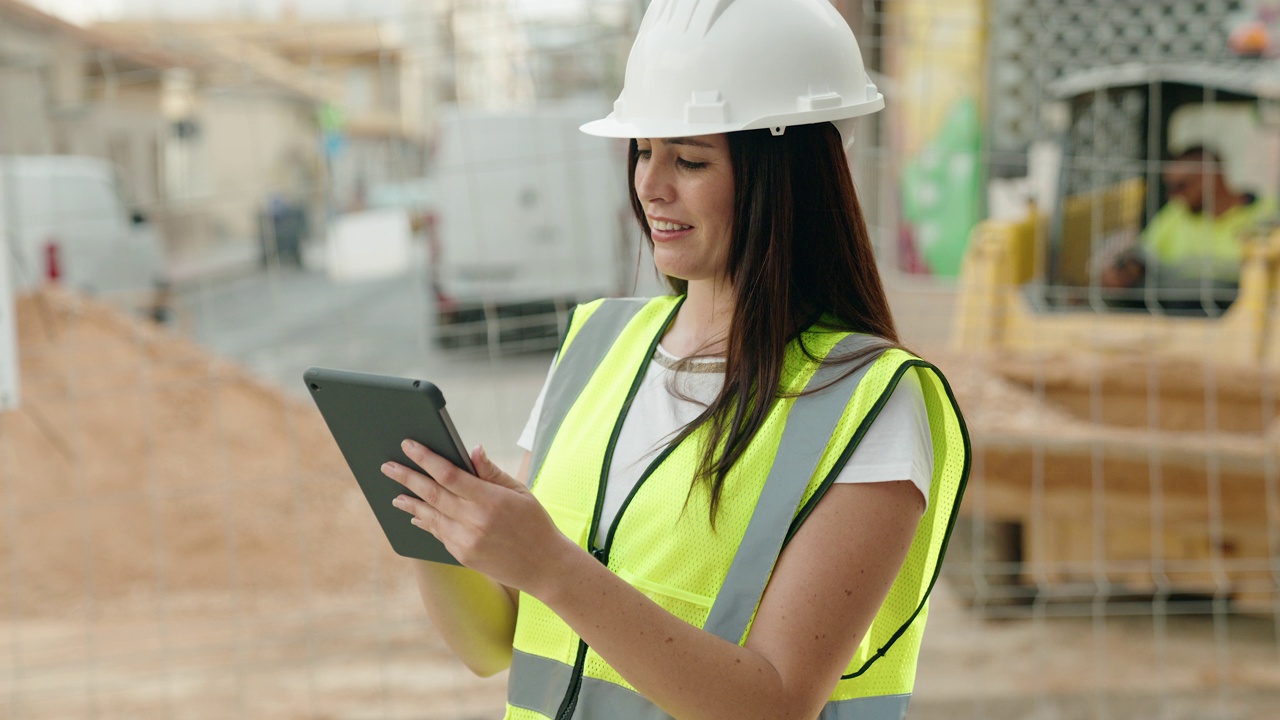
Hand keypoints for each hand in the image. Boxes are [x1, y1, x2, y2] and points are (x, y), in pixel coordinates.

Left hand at [382, 440, 573, 593]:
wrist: (544, 566)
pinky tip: (416, 515)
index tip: (408, 445)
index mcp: (490, 500)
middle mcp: (474, 521)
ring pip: (430, 516)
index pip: (449, 474)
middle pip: (432, 494)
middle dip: (407, 478)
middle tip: (387, 467)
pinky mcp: (463, 556)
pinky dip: (425, 522)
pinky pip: (438, 534)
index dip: (425, 458)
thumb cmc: (534, 523)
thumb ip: (491, 472)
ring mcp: (466, 541)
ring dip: (410, 503)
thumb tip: (472, 450)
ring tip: (395, 494)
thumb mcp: (519, 491)